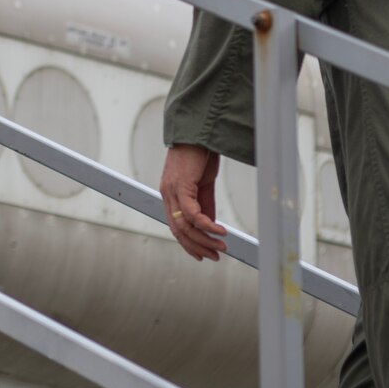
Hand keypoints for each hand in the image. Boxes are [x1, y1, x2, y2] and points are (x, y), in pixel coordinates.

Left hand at [161, 143, 227, 260]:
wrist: (199, 132)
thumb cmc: (200, 154)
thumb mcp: (203, 183)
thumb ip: (204, 204)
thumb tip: (209, 224)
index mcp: (171, 195)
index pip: (177, 227)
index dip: (189, 244)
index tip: (204, 254)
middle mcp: (167, 195)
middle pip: (179, 232)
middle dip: (198, 247)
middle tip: (216, 255)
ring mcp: (172, 191)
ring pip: (185, 226)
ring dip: (205, 239)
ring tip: (221, 245)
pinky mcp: (181, 186)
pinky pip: (192, 214)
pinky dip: (206, 225)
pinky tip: (220, 230)